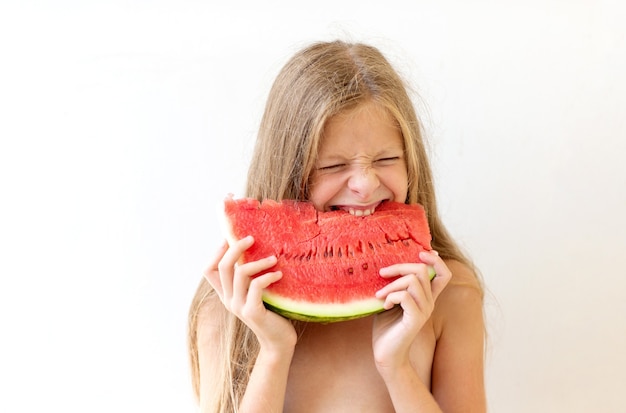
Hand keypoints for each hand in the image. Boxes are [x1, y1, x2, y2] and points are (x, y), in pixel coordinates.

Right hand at [204, 236, 296, 351]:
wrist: (278, 342)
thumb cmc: (271, 313)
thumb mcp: (255, 293)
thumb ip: (250, 278)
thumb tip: (254, 249)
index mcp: (226, 294)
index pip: (209, 271)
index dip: (216, 253)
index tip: (230, 238)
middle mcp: (228, 300)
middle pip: (223, 267)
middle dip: (235, 248)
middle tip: (252, 238)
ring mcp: (239, 307)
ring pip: (240, 273)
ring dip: (258, 262)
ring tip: (274, 258)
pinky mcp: (252, 312)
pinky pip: (256, 286)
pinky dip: (267, 276)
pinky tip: (279, 274)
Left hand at [372, 250, 451, 371]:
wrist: (385, 355)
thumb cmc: (386, 328)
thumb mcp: (390, 301)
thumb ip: (396, 285)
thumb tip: (387, 265)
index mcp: (426, 297)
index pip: (443, 274)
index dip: (435, 260)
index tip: (421, 253)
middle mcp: (429, 303)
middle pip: (423, 271)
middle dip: (400, 267)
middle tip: (382, 273)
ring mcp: (424, 311)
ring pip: (414, 281)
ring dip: (392, 284)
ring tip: (380, 295)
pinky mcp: (415, 320)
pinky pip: (406, 297)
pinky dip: (391, 296)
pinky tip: (384, 306)